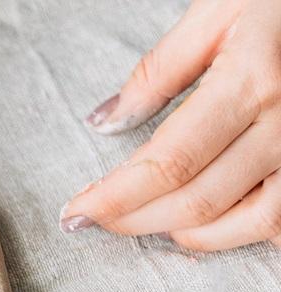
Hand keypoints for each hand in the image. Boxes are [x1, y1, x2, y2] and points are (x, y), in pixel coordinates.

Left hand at [60, 0, 280, 250]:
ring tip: (151, 220)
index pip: (167, 163)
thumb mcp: (218, 12)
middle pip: (198, 201)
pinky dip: (248, 231)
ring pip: (249, 222)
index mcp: (252, 81)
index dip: (114, 198)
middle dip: (135, 221)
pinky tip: (214, 222)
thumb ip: (158, 71)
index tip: (76, 213)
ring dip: (190, 234)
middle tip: (97, 221)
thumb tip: (105, 122)